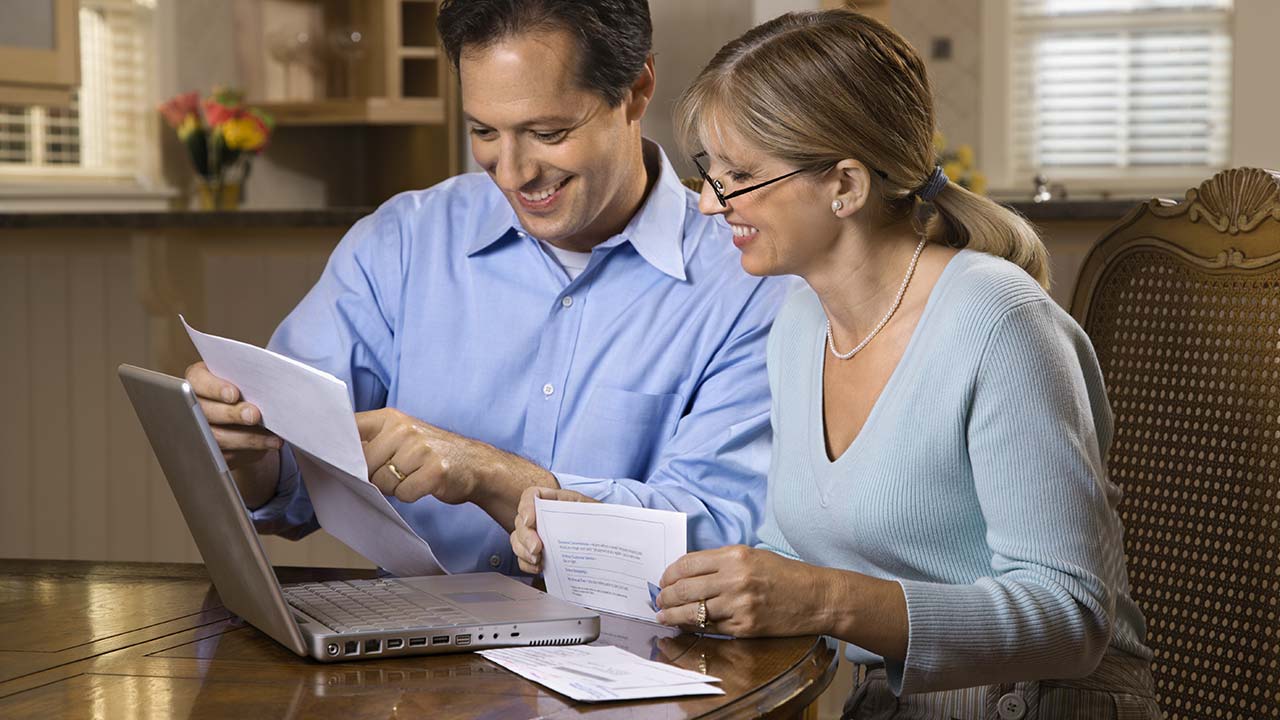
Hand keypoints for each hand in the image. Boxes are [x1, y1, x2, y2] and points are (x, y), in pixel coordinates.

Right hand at [185, 361, 281, 469]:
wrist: (245, 407)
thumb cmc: (244, 386)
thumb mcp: (243, 378)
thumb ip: (247, 378)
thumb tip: (266, 384)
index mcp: (197, 380)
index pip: (198, 382)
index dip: (214, 388)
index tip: (233, 394)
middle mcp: (192, 405)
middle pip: (206, 412)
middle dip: (232, 414)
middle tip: (254, 415)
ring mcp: (199, 431)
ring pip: (217, 438)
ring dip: (248, 437)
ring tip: (270, 437)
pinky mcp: (211, 451)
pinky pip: (228, 454)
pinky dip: (251, 450)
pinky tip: (268, 444)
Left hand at [356, 408, 557, 528]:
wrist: (474, 464)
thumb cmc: (430, 453)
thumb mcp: (400, 435)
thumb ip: (370, 440)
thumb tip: (336, 458)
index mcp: (390, 417)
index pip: (350, 428)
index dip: (339, 447)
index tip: (335, 457)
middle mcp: (404, 429)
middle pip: (364, 464)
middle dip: (374, 476)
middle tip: (395, 472)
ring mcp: (420, 448)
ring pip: (383, 482)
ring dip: (394, 487)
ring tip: (411, 477)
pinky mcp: (434, 470)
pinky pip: (404, 493)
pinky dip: (411, 495)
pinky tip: (423, 484)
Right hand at [509, 486, 597, 573]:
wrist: (605, 544)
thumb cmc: (601, 523)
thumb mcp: (600, 512)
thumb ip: (596, 511)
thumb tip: (598, 517)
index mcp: (557, 500)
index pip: (532, 496)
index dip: (526, 506)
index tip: (530, 521)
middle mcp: (544, 516)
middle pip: (521, 520)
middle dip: (526, 536)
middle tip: (536, 549)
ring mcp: (538, 534)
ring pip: (517, 539)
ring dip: (523, 551)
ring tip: (538, 560)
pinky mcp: (537, 551)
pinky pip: (522, 556)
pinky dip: (526, 563)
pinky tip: (539, 567)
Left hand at [655, 546, 835, 637]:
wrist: (816, 597)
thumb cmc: (784, 574)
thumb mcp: (752, 556)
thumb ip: (720, 562)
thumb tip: (686, 573)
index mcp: (735, 556)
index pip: (687, 564)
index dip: (669, 574)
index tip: (663, 580)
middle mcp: (735, 579)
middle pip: (685, 588)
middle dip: (665, 596)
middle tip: (658, 600)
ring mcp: (739, 605)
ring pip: (692, 612)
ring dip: (673, 616)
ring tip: (663, 616)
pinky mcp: (745, 627)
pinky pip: (710, 628)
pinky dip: (694, 627)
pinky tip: (686, 626)